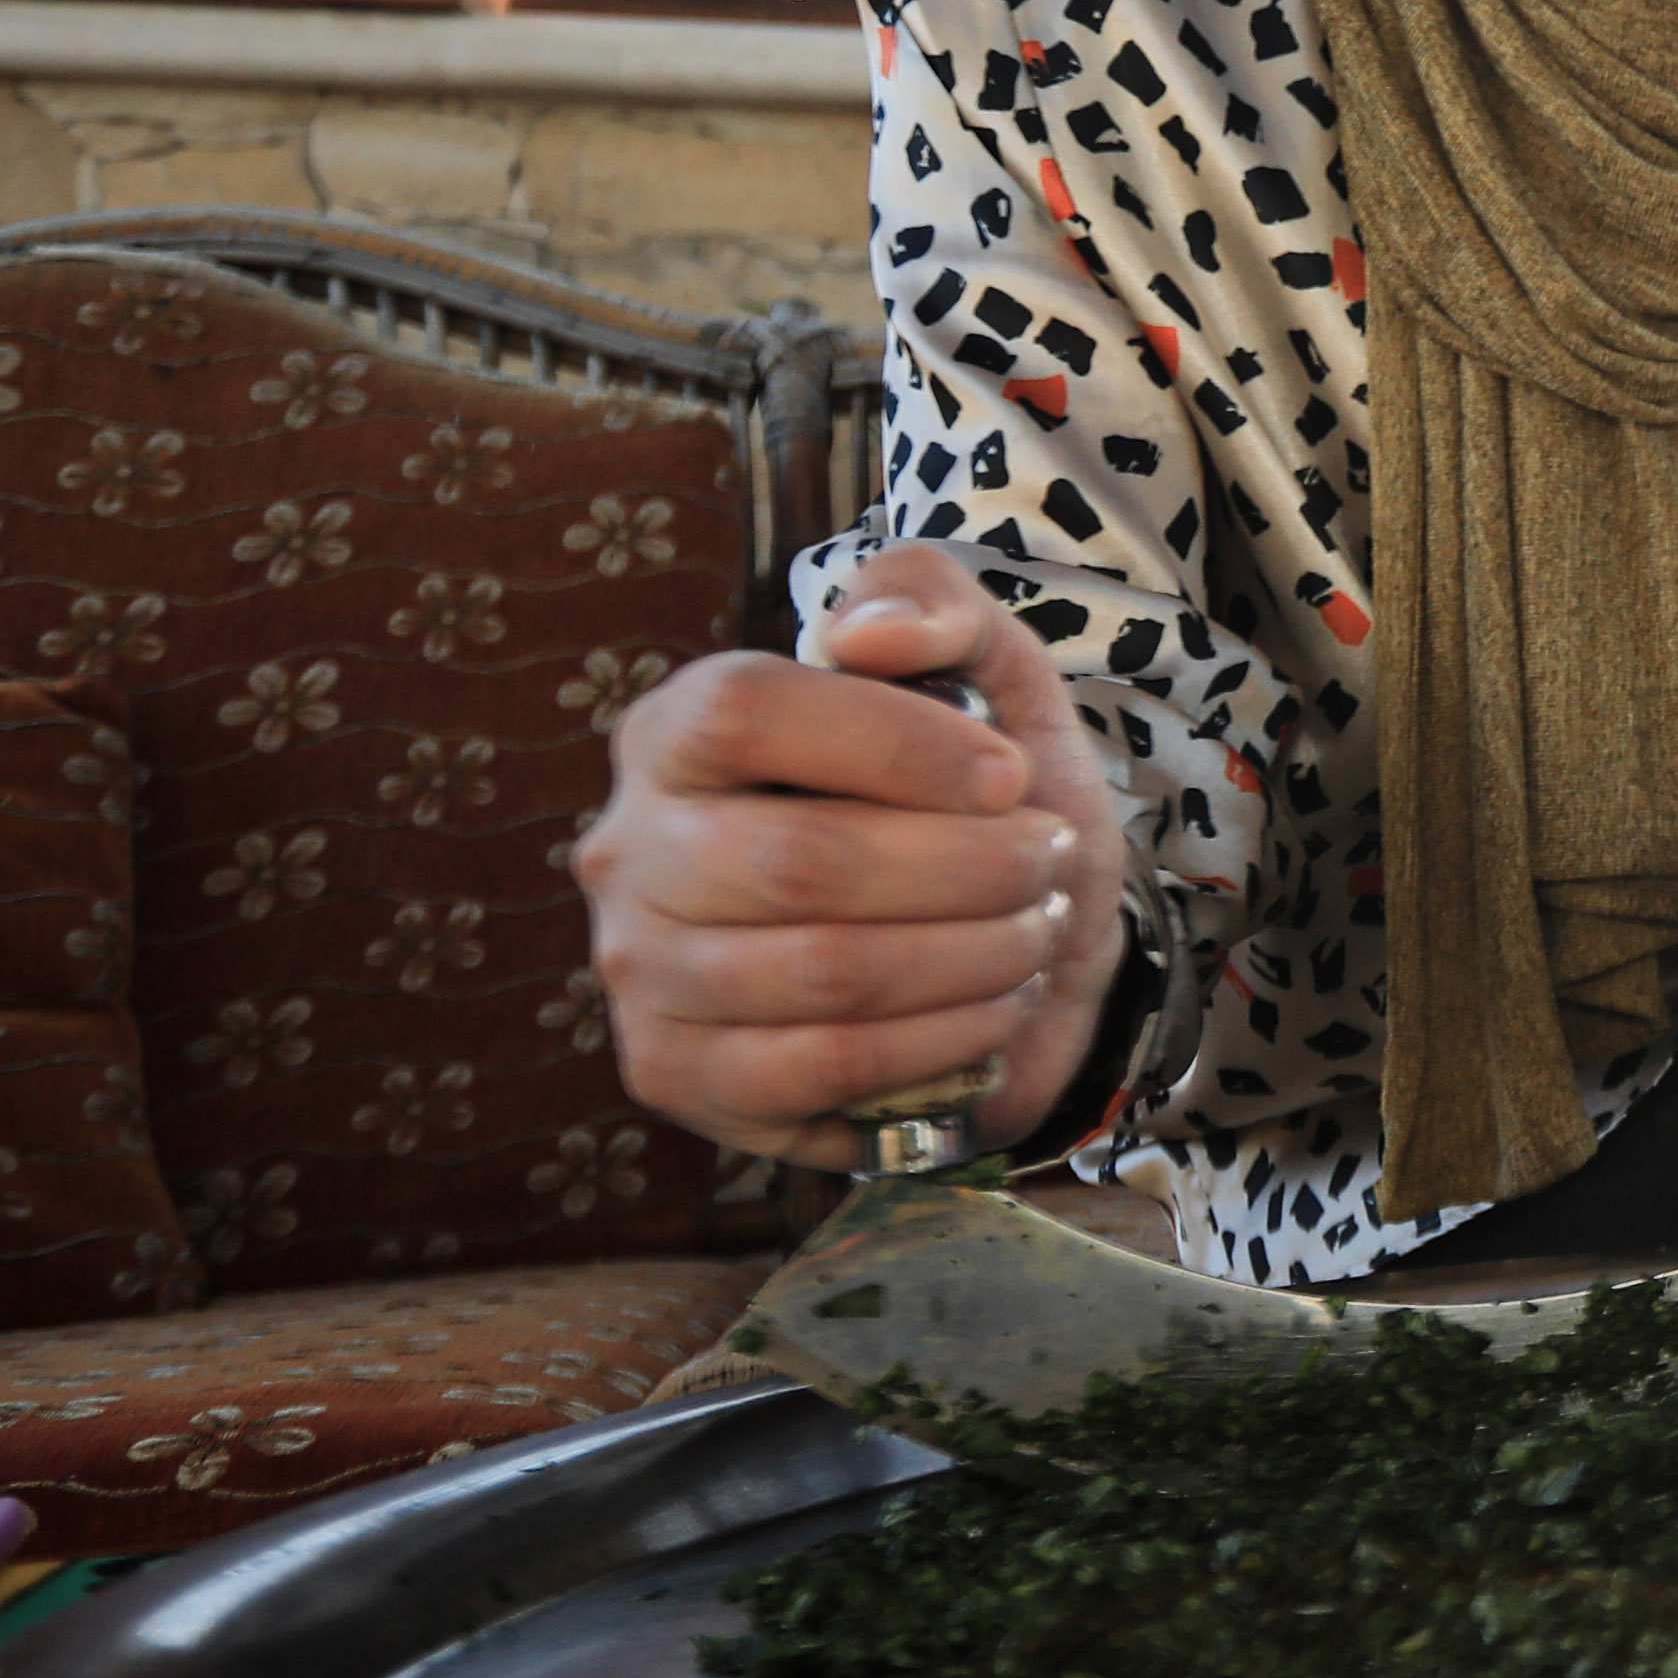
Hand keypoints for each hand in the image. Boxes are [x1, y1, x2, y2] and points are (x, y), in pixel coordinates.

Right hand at [577, 544, 1123, 1167]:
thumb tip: (866, 634)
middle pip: (799, 862)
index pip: (746, 711)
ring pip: (824, 974)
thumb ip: (933, 603)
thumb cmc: (972, 808)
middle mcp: (630, 847)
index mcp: (674, 732)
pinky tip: (997, 1010)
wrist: (997, 952)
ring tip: (1035, 930)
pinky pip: (821, 1069)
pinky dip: (941, 1040)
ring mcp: (640, 971)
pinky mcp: (677, 1074)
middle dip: (968, 869)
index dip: (895, 743)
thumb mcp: (985, 675)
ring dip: (973, 956)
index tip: (1012, 773)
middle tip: (1048, 863)